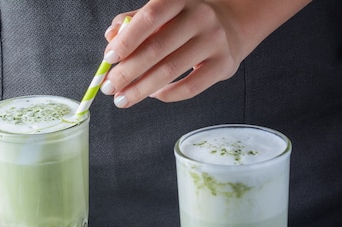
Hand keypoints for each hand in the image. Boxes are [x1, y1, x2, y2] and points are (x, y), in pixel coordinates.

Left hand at [100, 0, 242, 105]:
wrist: (232, 24)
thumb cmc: (186, 21)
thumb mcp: (162, 13)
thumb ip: (134, 23)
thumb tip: (110, 37)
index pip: (149, 17)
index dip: (126, 40)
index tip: (108, 59)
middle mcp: (200, 17)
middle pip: (156, 49)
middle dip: (127, 73)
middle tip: (109, 88)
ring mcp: (215, 41)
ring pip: (170, 71)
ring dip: (140, 89)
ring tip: (123, 98)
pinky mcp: (224, 64)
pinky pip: (190, 87)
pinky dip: (166, 94)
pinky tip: (153, 95)